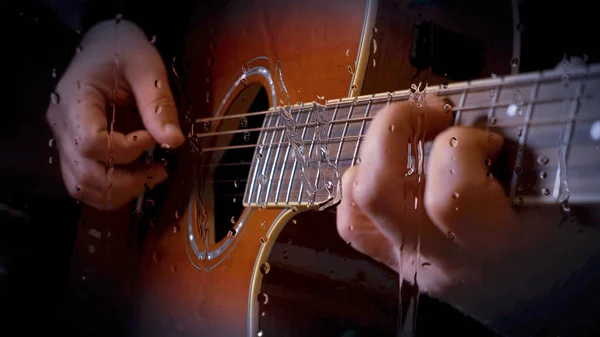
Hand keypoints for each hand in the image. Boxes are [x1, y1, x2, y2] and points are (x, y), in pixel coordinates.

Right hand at [46, 20, 184, 209]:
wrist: (105, 44)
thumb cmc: (123, 50)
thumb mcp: (147, 69)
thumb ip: (159, 105)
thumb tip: (175, 142)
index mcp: (74, 100)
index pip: (91, 143)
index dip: (126, 149)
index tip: (152, 138)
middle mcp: (62, 125)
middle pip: (84, 175)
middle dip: (127, 182)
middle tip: (161, 171)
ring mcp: (65, 140)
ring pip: (81, 186)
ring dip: (120, 192)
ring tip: (152, 176)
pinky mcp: (74, 149)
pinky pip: (85, 182)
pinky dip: (112, 190)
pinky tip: (138, 177)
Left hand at [336, 99, 599, 325]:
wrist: (545, 311)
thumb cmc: (558, 256)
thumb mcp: (555, 210)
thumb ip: (516, 167)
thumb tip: (473, 122)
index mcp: (494, 247)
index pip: (450, 194)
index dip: (460, 146)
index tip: (486, 139)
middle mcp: (440, 259)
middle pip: (378, 191)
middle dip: (391, 131)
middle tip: (428, 114)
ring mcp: (411, 263)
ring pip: (356, 207)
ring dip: (372, 156)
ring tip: (408, 139)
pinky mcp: (397, 262)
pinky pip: (355, 225)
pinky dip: (360, 187)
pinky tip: (391, 171)